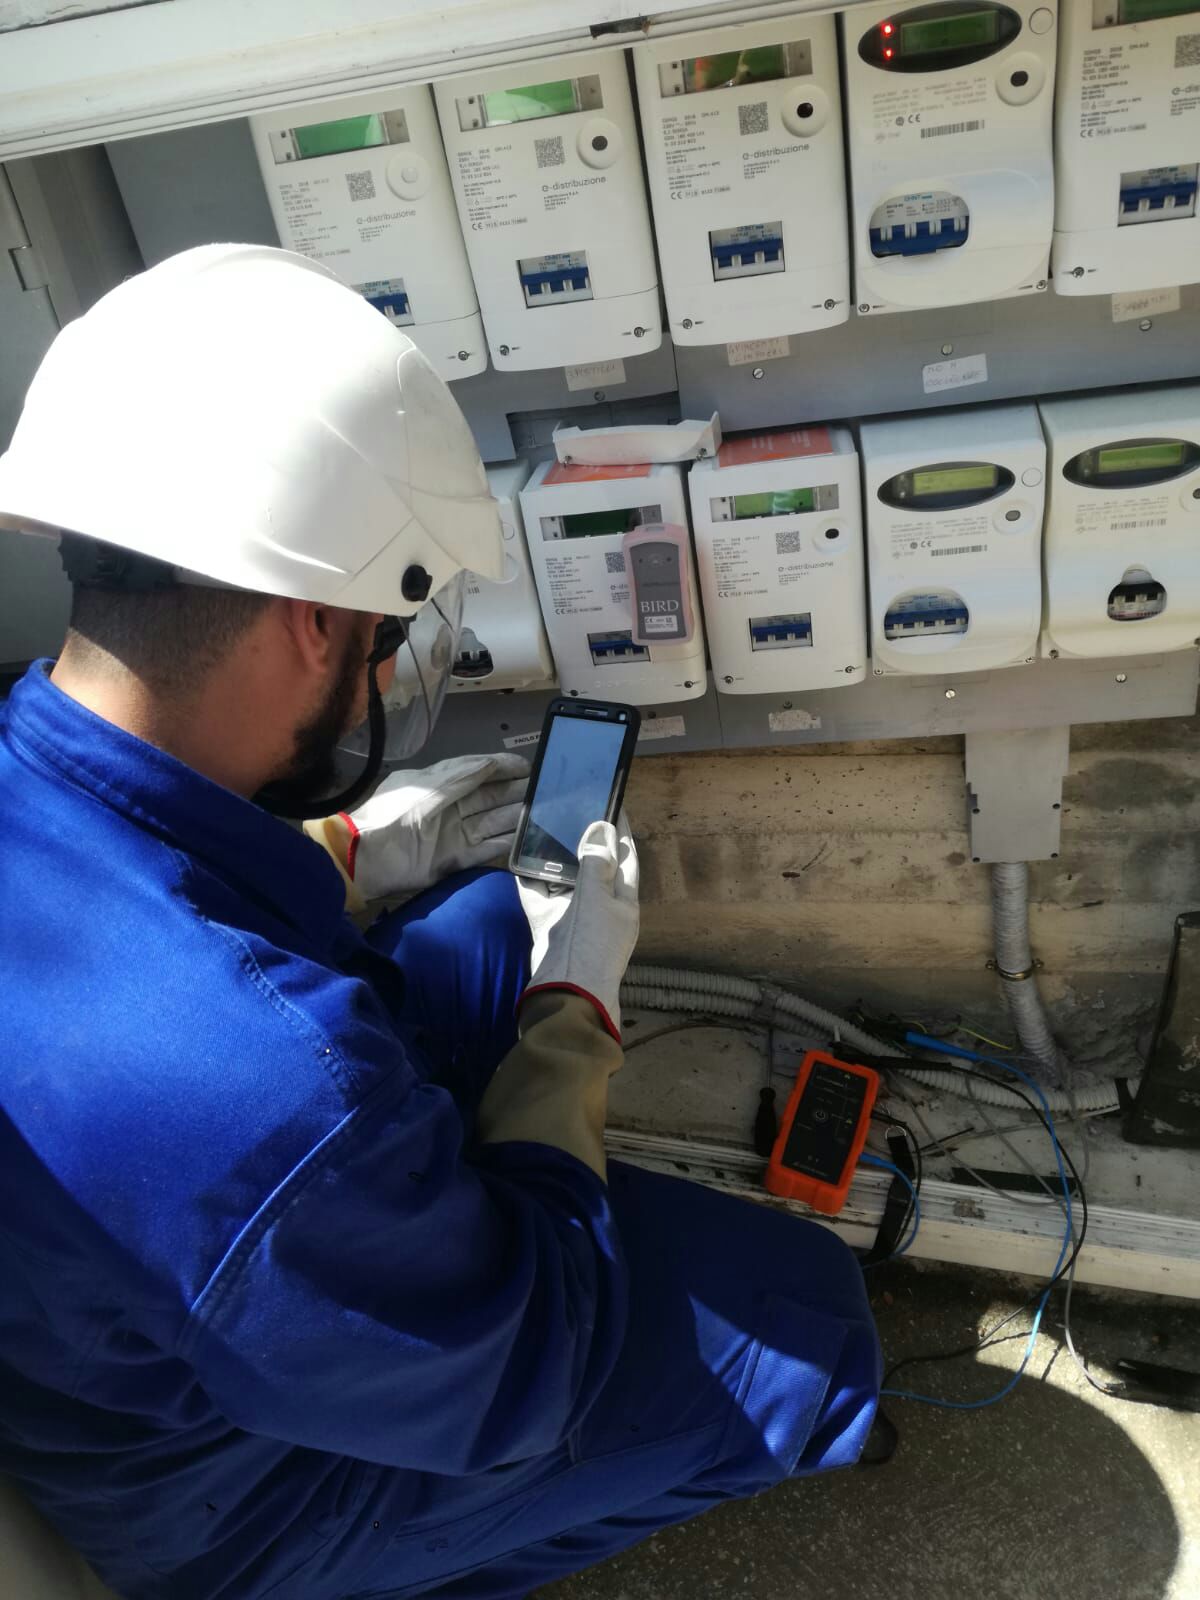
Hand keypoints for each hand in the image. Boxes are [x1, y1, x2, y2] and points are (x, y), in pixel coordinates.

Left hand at [307, 752, 529, 901]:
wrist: (365, 857)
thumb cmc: (394, 815)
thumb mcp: (428, 789)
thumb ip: (462, 776)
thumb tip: (494, 762)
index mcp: (441, 784)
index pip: (479, 771)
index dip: (503, 767)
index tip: (528, 766)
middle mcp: (452, 807)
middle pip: (490, 797)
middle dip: (515, 792)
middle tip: (545, 789)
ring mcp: (455, 834)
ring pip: (493, 821)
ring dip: (515, 817)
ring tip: (541, 812)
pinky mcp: (455, 859)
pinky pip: (487, 849)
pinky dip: (506, 844)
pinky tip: (525, 839)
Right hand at [517, 815, 638, 1042]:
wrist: (563, 998)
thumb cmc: (590, 947)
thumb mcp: (597, 899)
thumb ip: (597, 862)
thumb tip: (603, 827)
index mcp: (623, 902)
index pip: (625, 857)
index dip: (619, 830)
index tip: (611, 802)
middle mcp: (601, 909)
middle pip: (593, 867)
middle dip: (583, 840)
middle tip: (570, 809)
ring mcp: (574, 920)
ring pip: (564, 881)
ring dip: (554, 858)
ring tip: (544, 827)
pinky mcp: (548, 929)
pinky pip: (539, 897)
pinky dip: (530, 881)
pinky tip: (519, 860)